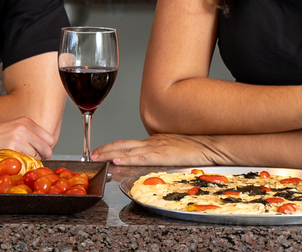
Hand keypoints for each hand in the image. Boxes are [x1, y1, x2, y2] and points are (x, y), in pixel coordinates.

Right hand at [0, 117, 55, 158]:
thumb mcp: (13, 129)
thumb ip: (29, 135)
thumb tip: (46, 149)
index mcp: (26, 121)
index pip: (50, 137)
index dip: (47, 148)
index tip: (41, 153)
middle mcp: (23, 127)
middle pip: (47, 147)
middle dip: (43, 157)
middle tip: (34, 161)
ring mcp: (17, 137)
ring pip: (36, 156)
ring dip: (30, 162)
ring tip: (17, 159)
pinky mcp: (10, 148)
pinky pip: (24, 162)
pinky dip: (21, 165)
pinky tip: (11, 161)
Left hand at [92, 134, 219, 166]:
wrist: (210, 144)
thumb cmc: (197, 147)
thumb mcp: (174, 147)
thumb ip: (161, 151)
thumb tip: (152, 157)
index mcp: (154, 140)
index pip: (128, 142)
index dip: (113, 146)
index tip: (101, 151)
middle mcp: (152, 141)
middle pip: (123, 143)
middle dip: (105, 148)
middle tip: (91, 154)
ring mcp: (156, 147)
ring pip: (128, 149)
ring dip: (110, 153)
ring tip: (97, 157)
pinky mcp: (162, 155)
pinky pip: (141, 156)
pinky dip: (128, 158)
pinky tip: (118, 160)